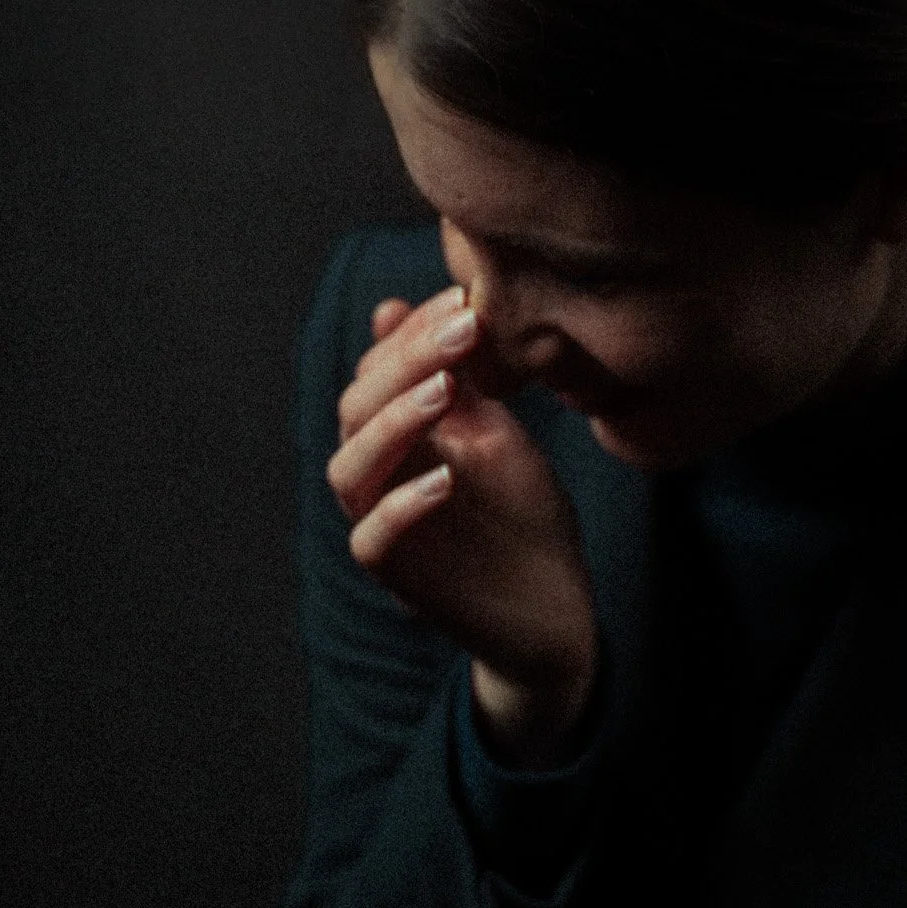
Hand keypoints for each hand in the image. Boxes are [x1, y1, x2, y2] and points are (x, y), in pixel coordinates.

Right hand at [324, 283, 599, 757]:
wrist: (557, 607)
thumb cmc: (525, 517)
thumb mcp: (497, 435)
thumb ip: (456, 381)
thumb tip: (401, 307)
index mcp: (397, 437)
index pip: (377, 373)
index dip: (414, 334)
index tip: (466, 300)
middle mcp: (378, 477)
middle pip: (356, 410)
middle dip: (406, 362)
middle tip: (464, 329)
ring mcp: (381, 527)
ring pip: (350, 470)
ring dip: (393, 424)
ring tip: (445, 390)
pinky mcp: (398, 578)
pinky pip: (372, 541)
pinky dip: (402, 506)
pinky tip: (446, 478)